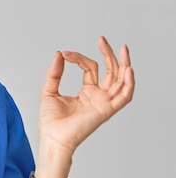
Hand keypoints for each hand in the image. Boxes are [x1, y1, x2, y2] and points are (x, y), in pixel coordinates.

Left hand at [38, 36, 134, 158]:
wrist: (52, 137)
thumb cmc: (51, 121)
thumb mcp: (49, 90)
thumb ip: (55, 73)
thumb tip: (59, 54)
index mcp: (86, 92)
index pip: (90, 68)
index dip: (79, 58)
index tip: (65, 54)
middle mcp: (98, 97)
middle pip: (110, 72)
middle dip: (109, 54)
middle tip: (102, 39)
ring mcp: (103, 103)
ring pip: (120, 81)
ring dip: (124, 64)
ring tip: (123, 49)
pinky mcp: (106, 110)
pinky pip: (124, 97)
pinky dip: (128, 84)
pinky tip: (128, 70)